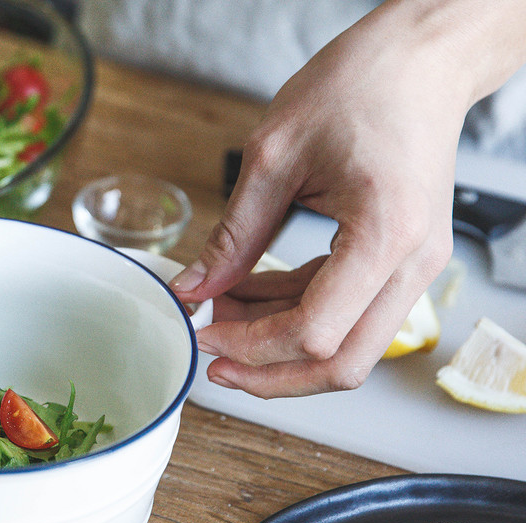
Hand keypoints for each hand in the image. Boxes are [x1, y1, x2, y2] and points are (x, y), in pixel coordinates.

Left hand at [169, 0, 525, 397]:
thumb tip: (194, 288)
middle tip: (213, 361)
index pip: (315, 332)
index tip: (204, 335)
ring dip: (279, 343)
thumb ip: (233, 235)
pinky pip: (347, 311)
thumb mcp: (273, 156)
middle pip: (341, 364)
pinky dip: (295, 312)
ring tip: (220, 312)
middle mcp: (413, 262)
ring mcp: (414, 265)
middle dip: (270, 373)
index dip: (251, 347)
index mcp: (386, 234)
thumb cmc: (358, 86)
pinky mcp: (401, 259)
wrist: (419, 59)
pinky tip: (248, 293)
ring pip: (346, 347)